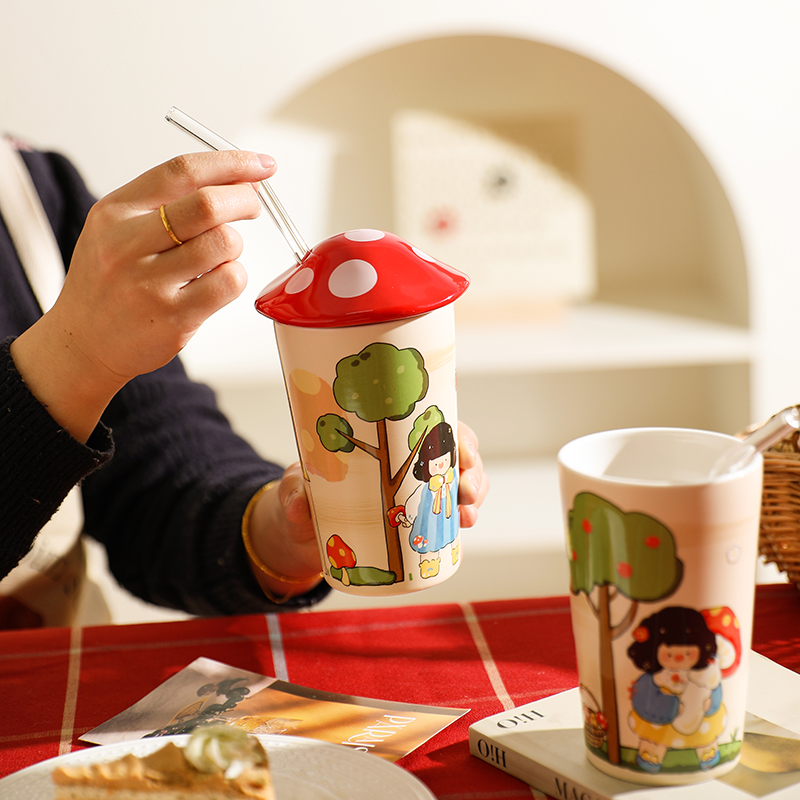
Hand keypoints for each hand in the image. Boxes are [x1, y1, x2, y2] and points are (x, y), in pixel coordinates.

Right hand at [11, 150, 275, 441]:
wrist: (84, 339)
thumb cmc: (112, 280)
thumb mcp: (119, 228)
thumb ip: (170, 201)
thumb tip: (240, 179)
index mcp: (115, 211)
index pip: (182, 172)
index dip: (231, 163)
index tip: (261, 165)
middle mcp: (128, 245)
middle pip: (208, 205)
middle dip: (244, 200)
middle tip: (251, 206)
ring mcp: (150, 284)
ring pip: (225, 243)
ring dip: (235, 244)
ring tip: (219, 255)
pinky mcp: (175, 318)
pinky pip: (230, 282)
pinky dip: (235, 276)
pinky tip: (217, 281)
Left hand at [246, 421, 489, 598]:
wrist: (302, 534)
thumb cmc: (304, 495)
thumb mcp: (296, 488)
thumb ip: (295, 492)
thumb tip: (299, 504)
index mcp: (384, 438)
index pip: (431, 424)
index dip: (455, 433)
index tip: (462, 448)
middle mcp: (407, 457)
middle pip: (456, 452)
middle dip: (471, 469)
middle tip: (465, 491)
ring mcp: (416, 487)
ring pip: (460, 481)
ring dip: (474, 494)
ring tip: (467, 515)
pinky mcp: (417, 515)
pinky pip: (451, 510)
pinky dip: (464, 515)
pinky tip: (465, 525)